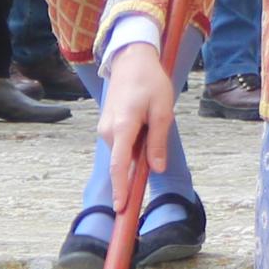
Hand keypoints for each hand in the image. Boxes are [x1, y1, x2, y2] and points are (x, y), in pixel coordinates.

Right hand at [95, 41, 175, 194]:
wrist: (131, 59)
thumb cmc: (150, 82)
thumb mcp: (162, 111)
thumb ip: (158, 141)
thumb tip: (156, 168)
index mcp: (123, 127)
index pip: (119, 165)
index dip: (121, 188)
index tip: (121, 208)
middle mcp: (108, 131)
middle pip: (123, 160)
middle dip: (137, 167)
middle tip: (155, 147)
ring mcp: (105, 128)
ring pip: (123, 152)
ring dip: (138, 151)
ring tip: (152, 121)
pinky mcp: (107, 126)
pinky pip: (121, 144)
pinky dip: (133, 144)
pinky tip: (144, 124)